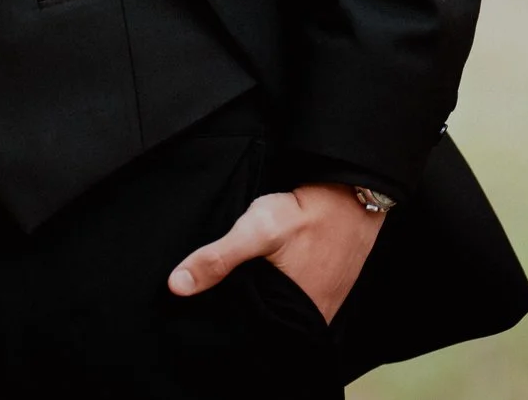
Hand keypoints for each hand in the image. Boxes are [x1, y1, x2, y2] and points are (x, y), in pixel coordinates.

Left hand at [167, 184, 382, 322]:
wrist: (351, 195)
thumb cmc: (306, 214)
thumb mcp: (256, 232)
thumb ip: (217, 259)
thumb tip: (176, 286)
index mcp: (296, 316)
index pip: (251, 333)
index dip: (229, 322)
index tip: (206, 310)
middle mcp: (312, 317)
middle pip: (265, 322)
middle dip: (243, 311)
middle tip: (221, 291)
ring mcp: (323, 303)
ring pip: (281, 310)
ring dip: (261, 299)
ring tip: (242, 281)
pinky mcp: (328, 287)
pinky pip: (296, 297)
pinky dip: (279, 288)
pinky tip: (268, 272)